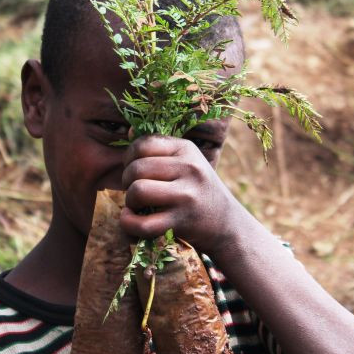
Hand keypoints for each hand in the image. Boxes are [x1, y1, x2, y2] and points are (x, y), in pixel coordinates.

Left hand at [119, 135, 242, 253]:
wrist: (226, 222)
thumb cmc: (197, 189)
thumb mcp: (186, 161)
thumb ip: (159, 148)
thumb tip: (129, 130)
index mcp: (186, 148)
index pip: (142, 144)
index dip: (129, 158)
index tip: (135, 172)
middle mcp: (189, 168)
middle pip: (136, 169)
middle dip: (127, 182)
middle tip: (135, 191)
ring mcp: (187, 195)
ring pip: (138, 191)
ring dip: (129, 201)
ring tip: (137, 205)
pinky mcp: (183, 221)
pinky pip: (144, 223)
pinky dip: (129, 223)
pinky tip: (131, 219)